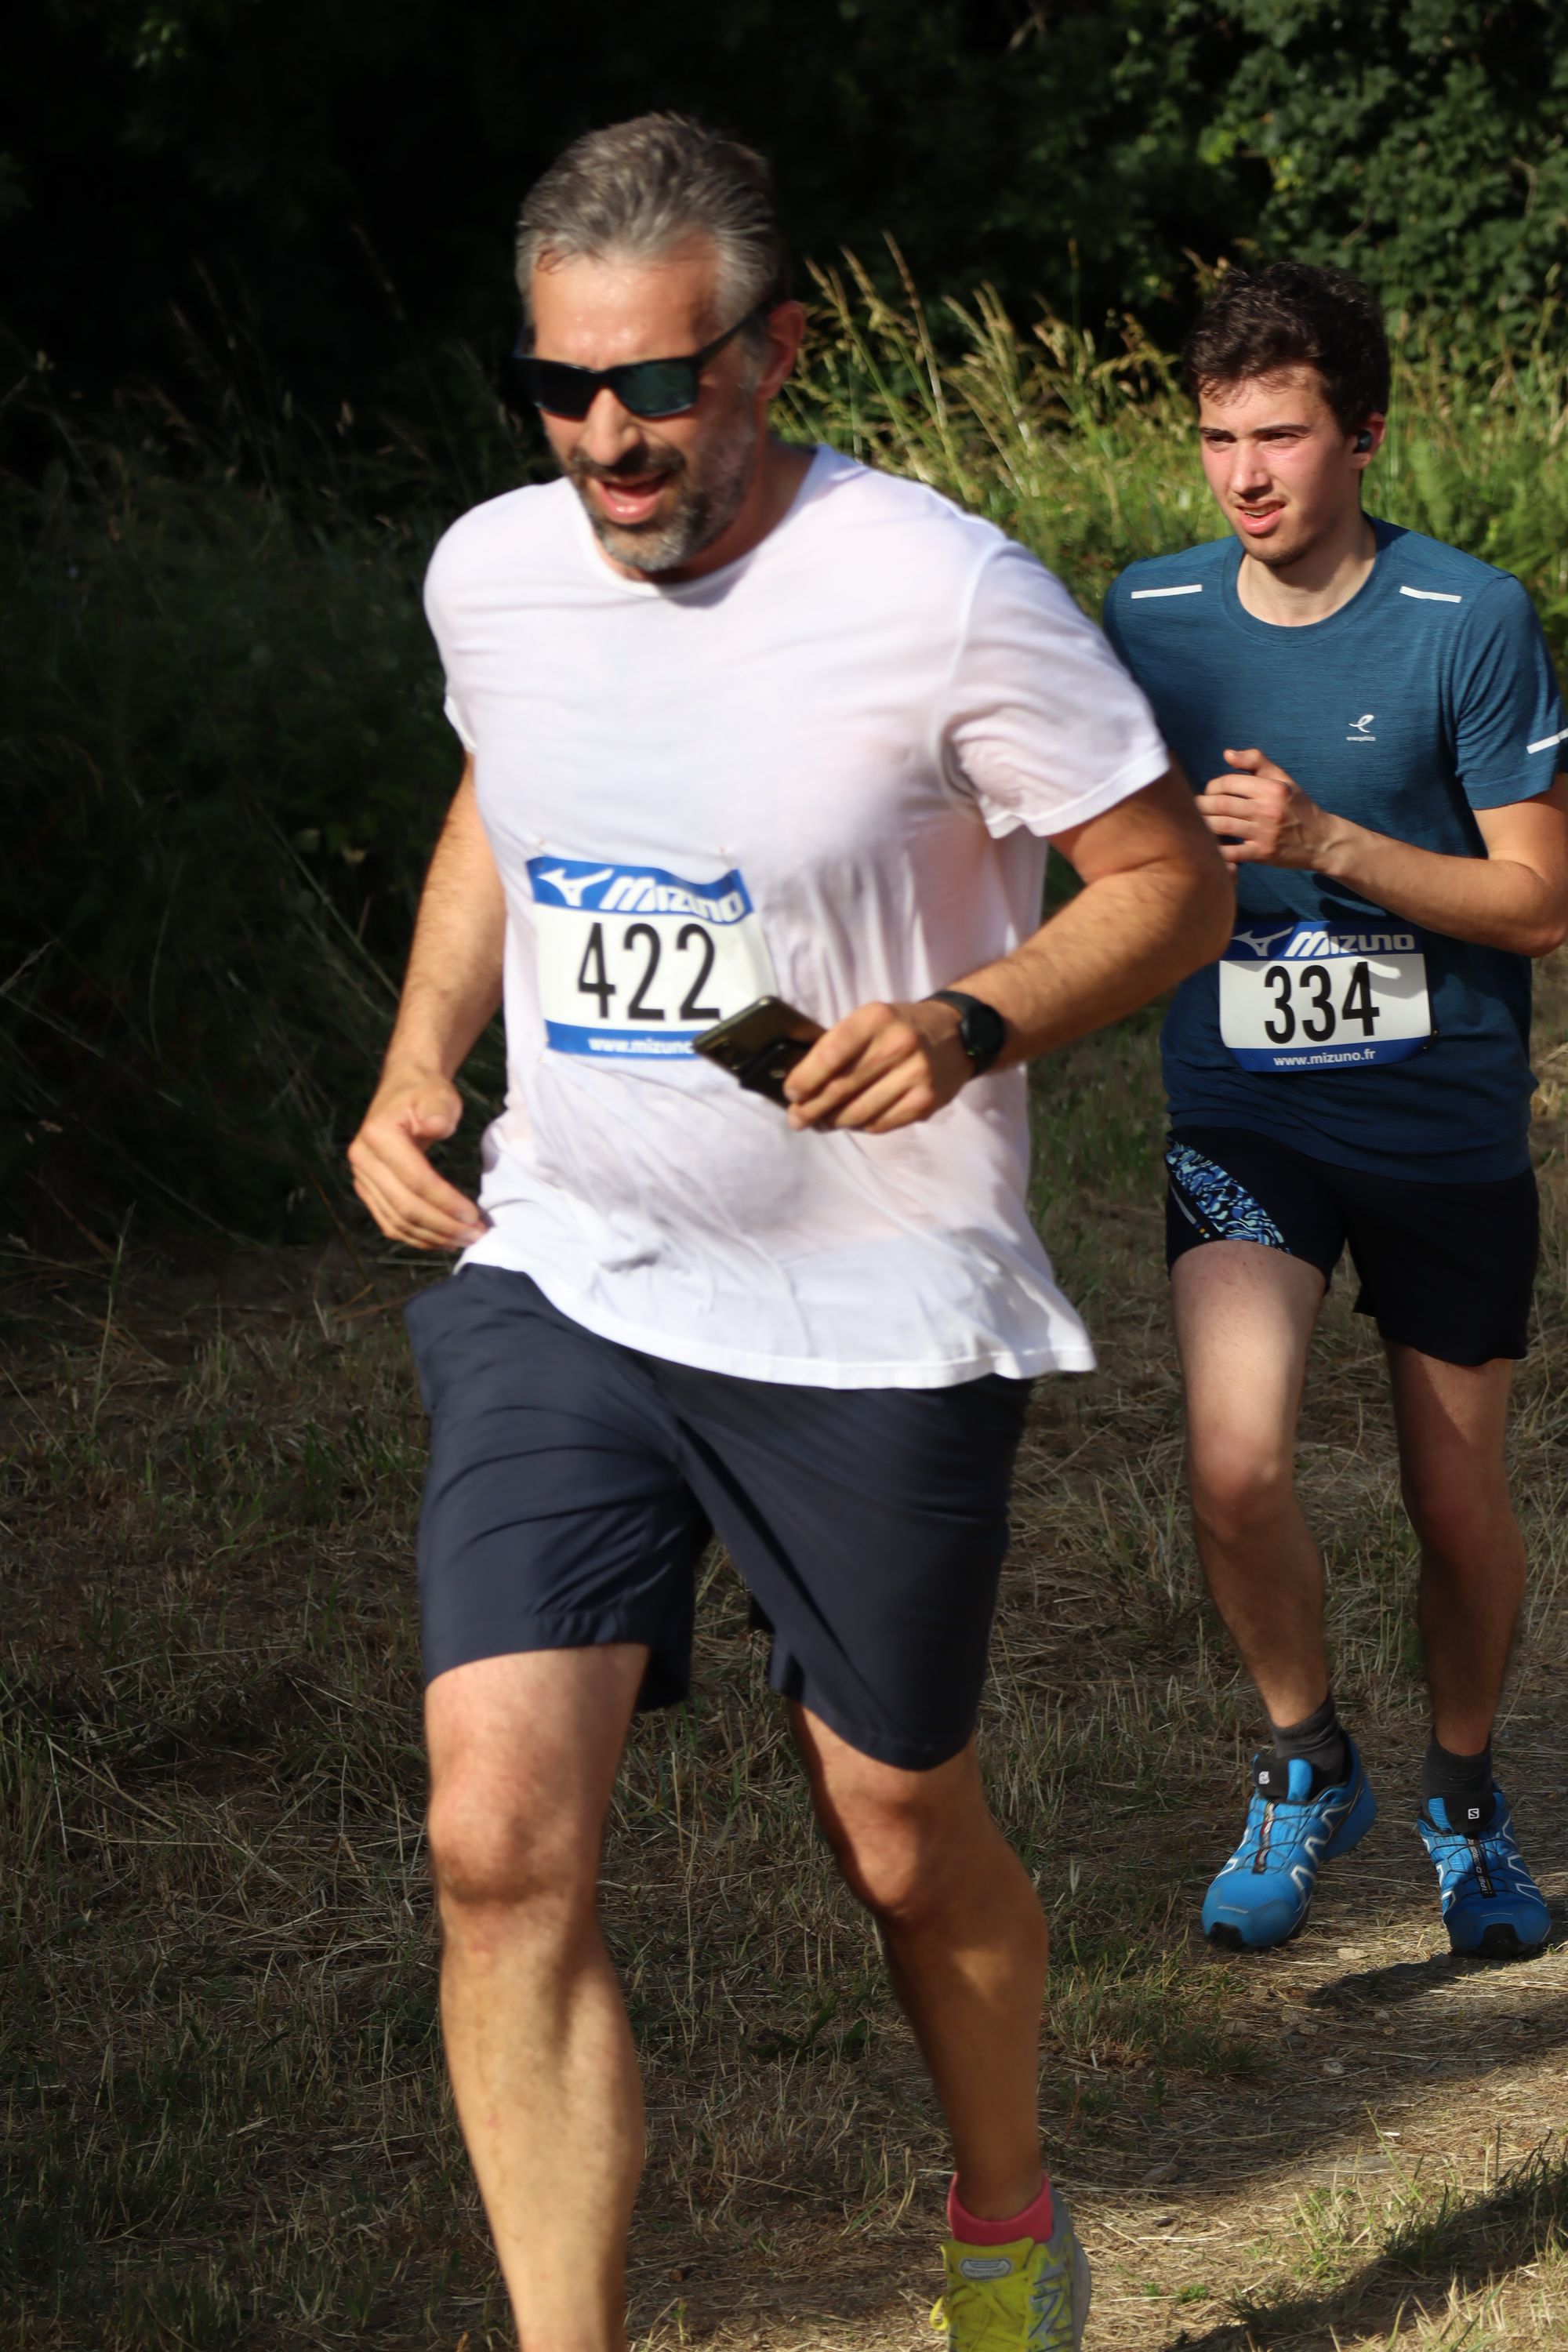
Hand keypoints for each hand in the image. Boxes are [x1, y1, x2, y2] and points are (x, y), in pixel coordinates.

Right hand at [347, 1071, 487, 1249]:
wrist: (404, 1088)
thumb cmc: (425, 1092)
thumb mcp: (438, 1095)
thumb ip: (438, 1109)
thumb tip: (436, 1127)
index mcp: (378, 1135)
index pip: (414, 1179)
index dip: (445, 1202)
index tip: (474, 1215)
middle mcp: (363, 1160)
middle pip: (404, 1207)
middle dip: (442, 1226)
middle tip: (476, 1235)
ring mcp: (362, 1178)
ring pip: (396, 1221)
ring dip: (432, 1236)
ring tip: (464, 1240)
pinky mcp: (368, 1190)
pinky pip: (390, 1222)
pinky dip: (416, 1236)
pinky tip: (442, 1239)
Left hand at [783, 998, 972, 1133]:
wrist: (957, 1035)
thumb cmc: (900, 1028)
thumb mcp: (871, 1020)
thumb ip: (839, 1045)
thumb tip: (802, 1084)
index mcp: (876, 1018)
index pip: (830, 1053)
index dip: (805, 1078)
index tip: (791, 1093)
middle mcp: (898, 1045)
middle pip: (841, 1088)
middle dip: (811, 1108)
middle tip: (796, 1119)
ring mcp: (915, 1075)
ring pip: (859, 1112)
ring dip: (833, 1122)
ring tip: (821, 1123)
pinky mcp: (926, 1101)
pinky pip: (880, 1123)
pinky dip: (860, 1126)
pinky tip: (851, 1122)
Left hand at [1196, 748, 1341, 869]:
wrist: (1322, 840)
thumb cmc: (1298, 807)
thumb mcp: (1283, 779)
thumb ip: (1256, 762)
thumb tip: (1227, 754)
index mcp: (1271, 788)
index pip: (1228, 783)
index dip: (1212, 787)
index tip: (1209, 793)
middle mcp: (1268, 809)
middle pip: (1221, 804)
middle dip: (1201, 806)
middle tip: (1194, 808)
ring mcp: (1265, 833)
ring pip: (1221, 826)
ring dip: (1203, 825)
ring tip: (1195, 824)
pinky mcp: (1262, 854)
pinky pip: (1231, 853)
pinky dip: (1216, 850)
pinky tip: (1208, 846)